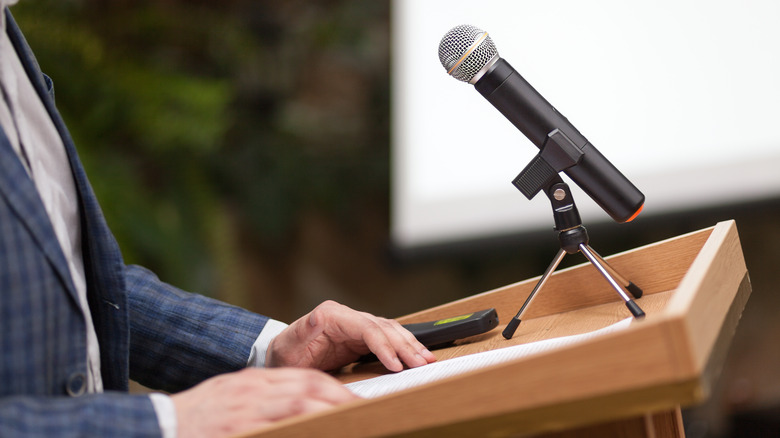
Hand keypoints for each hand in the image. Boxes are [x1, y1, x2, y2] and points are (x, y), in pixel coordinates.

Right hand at [171, 367, 356, 437]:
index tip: (352, 398)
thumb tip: (296, 407)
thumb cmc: (198, 415)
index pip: (305, 377)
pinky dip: (304, 427)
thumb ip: (262, 398)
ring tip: (355, 421)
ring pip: (301, 404)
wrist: (162, 424)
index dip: (332, 388)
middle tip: (365, 410)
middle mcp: (255, 389)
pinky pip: (282, 426)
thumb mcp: (233, 397)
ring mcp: (249, 408)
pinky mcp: (242, 426)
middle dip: (340, 397)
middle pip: (309, 387)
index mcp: (255, 380)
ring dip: (331, 411)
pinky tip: (323, 430)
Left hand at [267, 300, 435, 371]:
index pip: (367, 328)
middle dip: (404, 346)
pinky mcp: (360, 337)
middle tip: (421, 363)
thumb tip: (317, 317)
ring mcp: (356, 325)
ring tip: (426, 358)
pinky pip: (387, 339)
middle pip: (383, 328)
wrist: (283, 356)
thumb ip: (304, 331)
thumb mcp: (289, 345)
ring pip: (390, 330)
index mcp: (332, 315)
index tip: (396, 365)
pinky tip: (416, 355)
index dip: (384, 345)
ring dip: (409, 344)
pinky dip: (403, 347)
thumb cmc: (285, 353)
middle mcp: (347, 316)